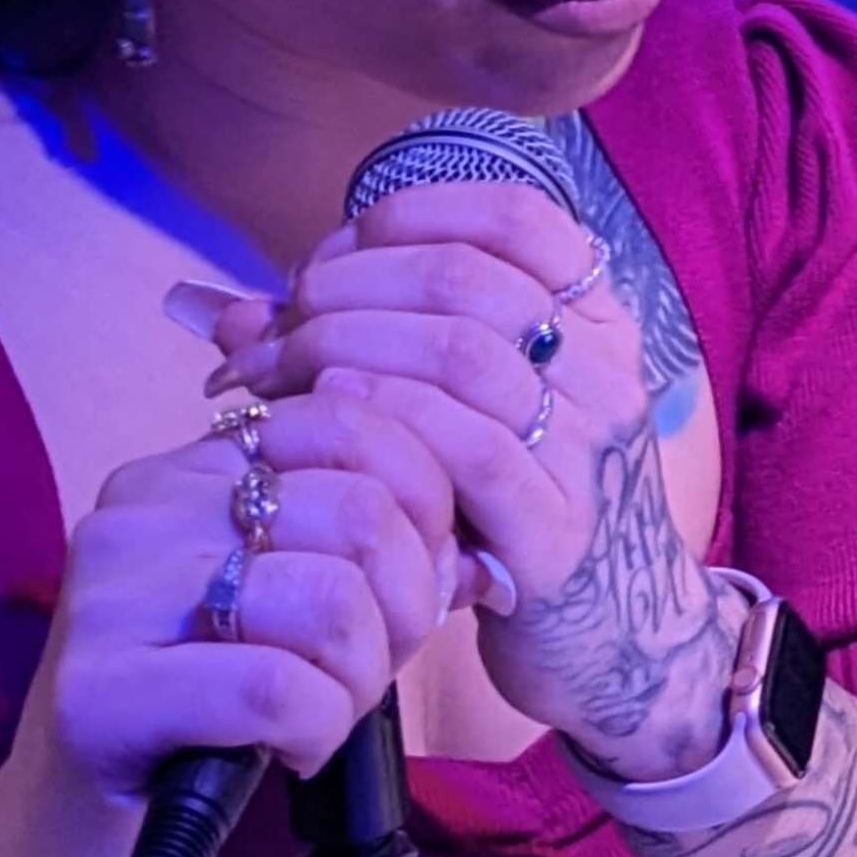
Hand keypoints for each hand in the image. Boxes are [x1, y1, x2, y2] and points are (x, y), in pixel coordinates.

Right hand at [0, 393, 463, 856]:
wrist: (90, 835)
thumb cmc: (217, 708)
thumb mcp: (298, 602)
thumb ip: (379, 551)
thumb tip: (478, 552)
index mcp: (189, 468)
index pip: (351, 422)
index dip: (426, 503)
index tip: (424, 577)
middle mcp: (139, 511)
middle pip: (359, 511)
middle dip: (408, 603)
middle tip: (377, 664)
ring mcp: (108, 597)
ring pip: (329, 598)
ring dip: (365, 675)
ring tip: (329, 710)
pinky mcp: (98, 692)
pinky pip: (277, 689)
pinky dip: (318, 729)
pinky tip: (291, 750)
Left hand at [201, 184, 737, 783]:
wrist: (623, 640)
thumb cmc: (520, 515)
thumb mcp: (471, 417)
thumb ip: (370, 352)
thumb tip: (232, 312)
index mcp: (595, 325)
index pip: (516, 218)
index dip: (409, 215)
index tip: (333, 255)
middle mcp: (605, 372)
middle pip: (467, 278)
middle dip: (346, 288)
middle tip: (276, 329)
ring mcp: (590, 450)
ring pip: (461, 352)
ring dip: (343, 349)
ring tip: (276, 379)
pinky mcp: (558, 535)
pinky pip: (468, 452)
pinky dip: (384, 421)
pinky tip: (327, 422)